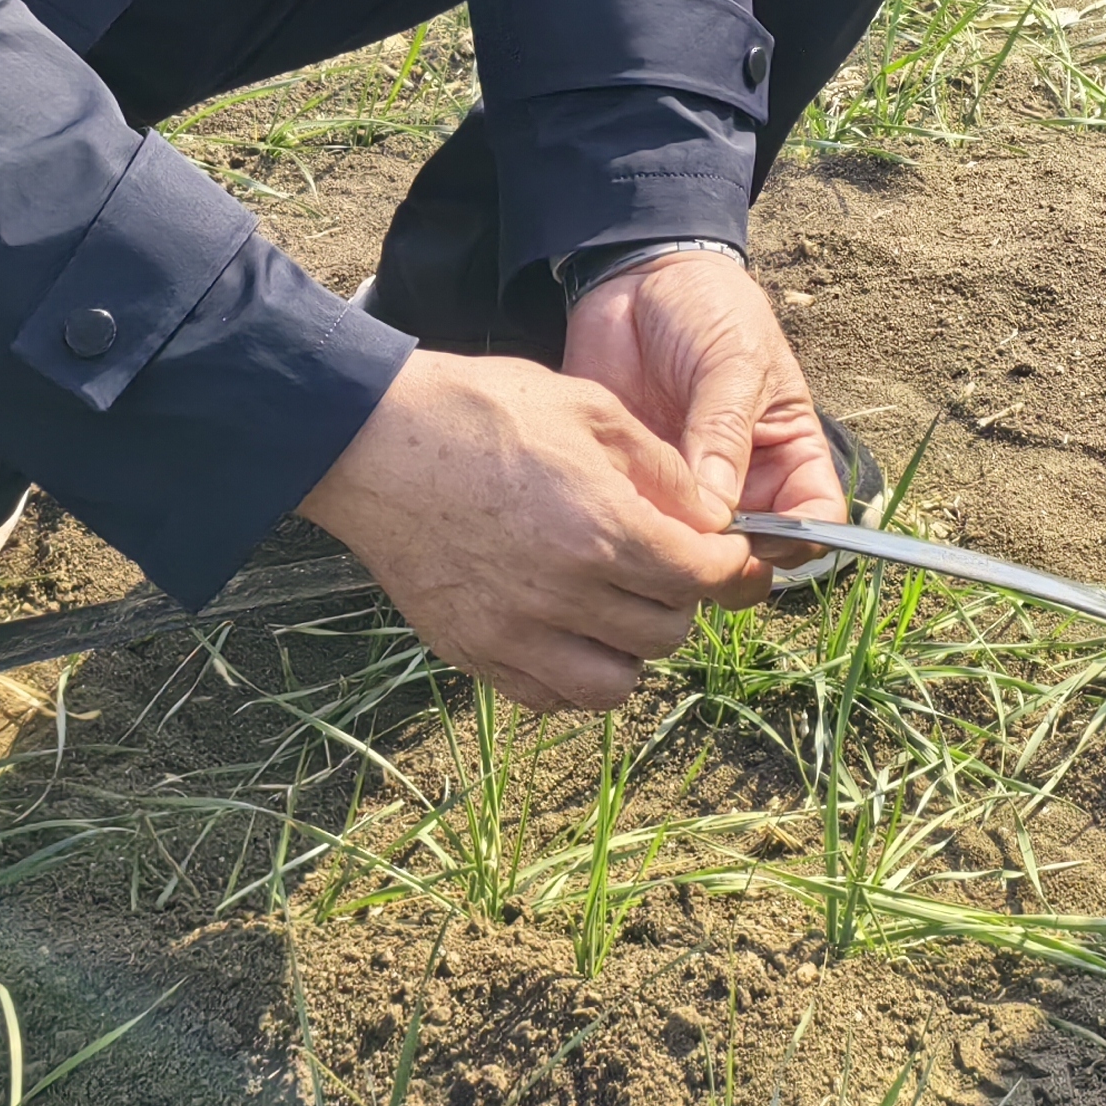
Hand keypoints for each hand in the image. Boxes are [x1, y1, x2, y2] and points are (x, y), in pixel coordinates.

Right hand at [296, 346, 774, 708]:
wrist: (373, 440)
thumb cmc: (482, 409)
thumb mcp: (590, 409)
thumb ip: (660, 468)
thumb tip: (711, 512)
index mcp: (603, 530)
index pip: (702, 578)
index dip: (732, 567)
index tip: (732, 553)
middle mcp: (564, 596)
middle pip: (665, 633)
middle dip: (681, 599)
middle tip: (669, 563)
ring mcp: (514, 634)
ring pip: (613, 684)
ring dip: (632, 648)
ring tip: (619, 603)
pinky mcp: (472, 653)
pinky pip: (549, 696)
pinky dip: (575, 674)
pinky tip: (570, 628)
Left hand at [561, 247, 849, 552]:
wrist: (637, 277)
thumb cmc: (708, 307)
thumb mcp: (732, 360)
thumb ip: (725, 432)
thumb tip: (716, 513)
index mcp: (788, 453)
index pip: (814, 520)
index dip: (797, 540)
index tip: (758, 539)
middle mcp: (743, 482)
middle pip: (754, 552)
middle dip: (729, 562)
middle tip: (692, 546)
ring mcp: (687, 487)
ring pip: (691, 551)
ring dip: (673, 550)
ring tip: (647, 524)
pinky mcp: (635, 482)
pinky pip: (635, 525)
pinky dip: (626, 529)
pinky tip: (610, 508)